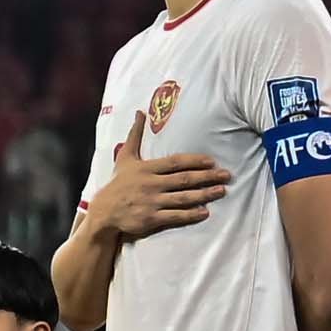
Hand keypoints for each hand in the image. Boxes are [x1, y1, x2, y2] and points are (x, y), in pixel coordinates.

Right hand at [79, 131, 229, 245]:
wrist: (103, 212)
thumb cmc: (118, 183)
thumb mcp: (125, 157)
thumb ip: (135, 135)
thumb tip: (140, 112)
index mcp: (145, 168)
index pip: (174, 162)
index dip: (194, 161)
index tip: (212, 161)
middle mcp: (150, 184)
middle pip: (183, 179)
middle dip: (207, 177)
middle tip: (226, 175)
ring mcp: (150, 202)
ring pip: (182, 198)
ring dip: (204, 195)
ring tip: (221, 191)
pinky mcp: (150, 218)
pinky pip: (174, 216)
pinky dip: (190, 214)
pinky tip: (205, 212)